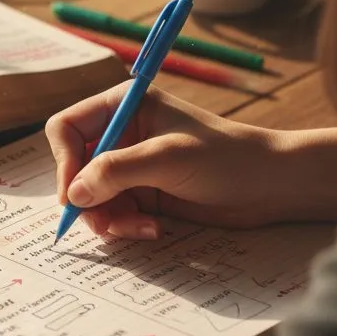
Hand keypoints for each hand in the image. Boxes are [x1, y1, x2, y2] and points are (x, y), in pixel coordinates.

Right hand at [45, 84, 336, 239]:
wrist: (271, 185)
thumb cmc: (225, 157)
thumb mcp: (166, 159)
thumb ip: (115, 172)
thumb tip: (72, 194)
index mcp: (122, 106)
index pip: (67, 128)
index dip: (65, 161)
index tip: (75, 192)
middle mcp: (121, 133)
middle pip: (74, 168)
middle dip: (86, 198)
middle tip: (102, 222)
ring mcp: (131, 165)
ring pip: (91, 196)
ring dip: (107, 217)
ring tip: (138, 228)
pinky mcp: (143, 193)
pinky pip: (113, 212)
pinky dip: (125, 225)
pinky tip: (152, 229)